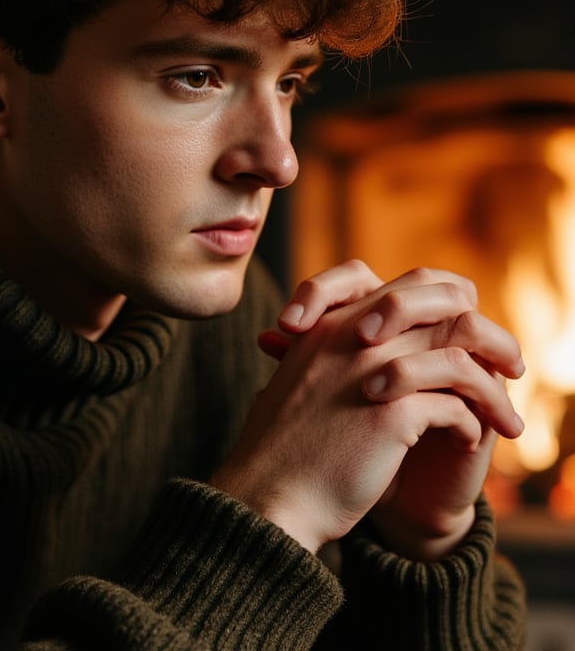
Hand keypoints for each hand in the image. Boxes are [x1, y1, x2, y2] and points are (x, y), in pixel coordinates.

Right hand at [211, 261, 524, 559]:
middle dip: (485, 333)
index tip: (458, 336)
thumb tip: (380, 351)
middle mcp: (351, 336)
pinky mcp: (389, 413)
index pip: (401, 283)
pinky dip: (470, 424)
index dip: (439, 303)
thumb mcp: (300, 381)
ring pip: (460, 353)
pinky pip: (456, 405)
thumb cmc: (285, 445)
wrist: (269, 495)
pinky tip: (466, 442)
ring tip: (502, 416)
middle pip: (442, 305)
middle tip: (507, 365)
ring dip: (490, 386)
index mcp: (329, 324)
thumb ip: (329, 353)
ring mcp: (370, 370)